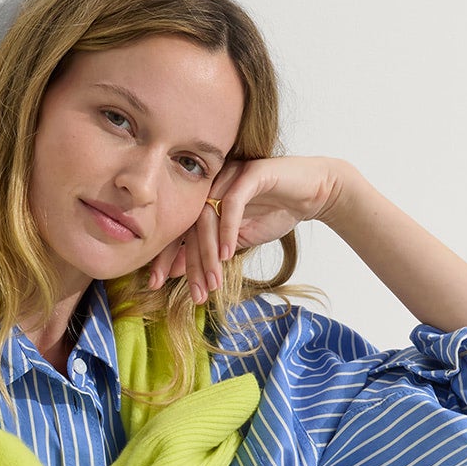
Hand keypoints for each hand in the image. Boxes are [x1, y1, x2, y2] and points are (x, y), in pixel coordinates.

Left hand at [146, 155, 354, 296]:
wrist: (311, 192)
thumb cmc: (275, 213)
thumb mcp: (238, 240)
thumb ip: (211, 251)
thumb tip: (177, 271)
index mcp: (203, 199)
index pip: (178, 228)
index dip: (165, 256)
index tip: (155, 283)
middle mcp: (210, 185)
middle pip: (189, 225)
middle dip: (187, 262)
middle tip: (192, 292)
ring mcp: (228, 176)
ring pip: (208, 217)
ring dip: (210, 253)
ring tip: (214, 281)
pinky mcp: (251, 174)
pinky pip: (233, 204)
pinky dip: (228, 230)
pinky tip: (229, 255)